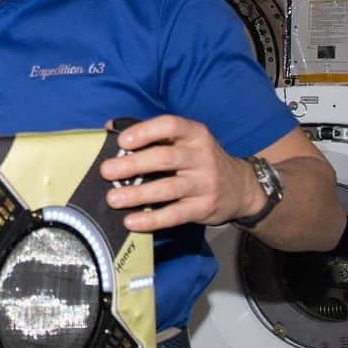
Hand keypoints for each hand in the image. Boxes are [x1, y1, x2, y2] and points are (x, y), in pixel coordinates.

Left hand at [99, 115, 257, 232]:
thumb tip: (110, 127)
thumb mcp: (184, 141)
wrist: (240, 188)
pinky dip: (151, 219)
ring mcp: (204, 184)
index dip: (145, 132)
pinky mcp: (203, 208)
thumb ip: (151, 134)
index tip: (122, 142)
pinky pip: (174, 215)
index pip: (170, 126)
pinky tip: (131, 221)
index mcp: (194, 134)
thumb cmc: (198, 160)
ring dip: (137, 194)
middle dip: (133, 164)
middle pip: (165, 158)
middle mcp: (201, 156)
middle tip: (106, 171)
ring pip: (168, 188)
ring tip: (113, 199)